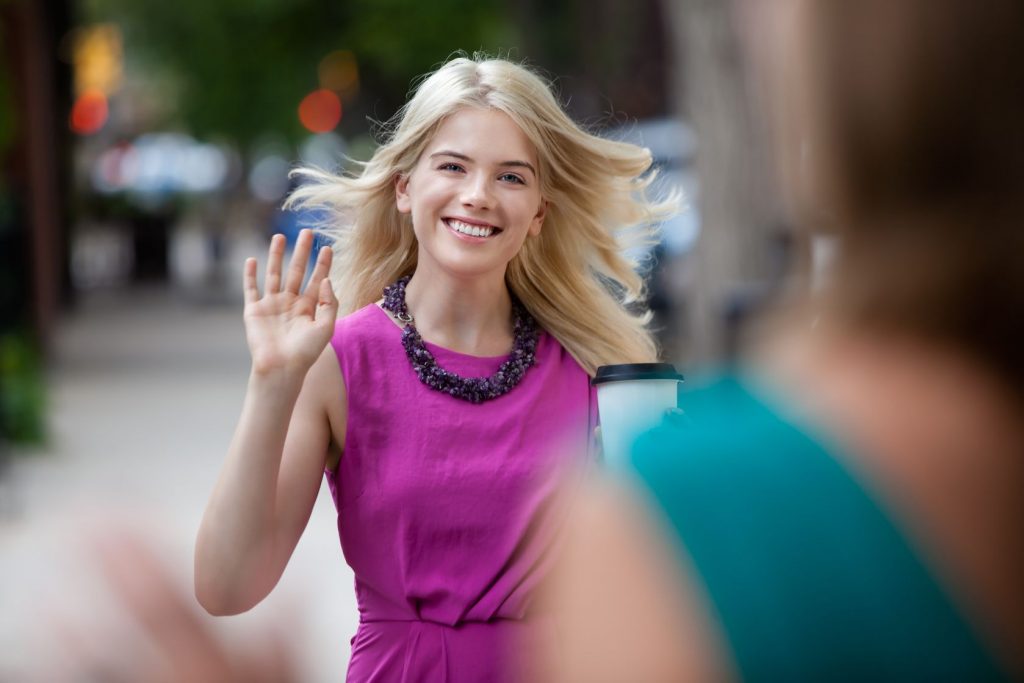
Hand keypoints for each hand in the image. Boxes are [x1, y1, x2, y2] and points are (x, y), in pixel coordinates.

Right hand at [243, 230, 337, 377]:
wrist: (281, 368)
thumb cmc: (306, 352)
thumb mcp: (326, 327)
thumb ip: (330, 303)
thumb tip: (326, 279)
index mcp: (309, 308)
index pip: (317, 280)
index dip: (323, 264)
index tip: (328, 247)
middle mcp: (290, 303)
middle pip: (297, 271)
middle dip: (302, 252)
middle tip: (308, 232)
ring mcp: (272, 305)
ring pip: (274, 274)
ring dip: (276, 255)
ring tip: (279, 236)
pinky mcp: (254, 310)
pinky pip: (251, 289)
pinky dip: (250, 275)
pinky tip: (252, 260)